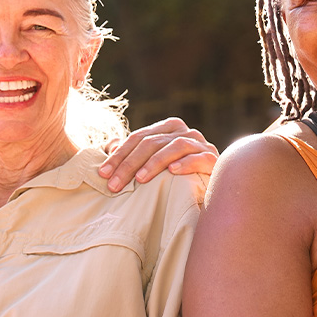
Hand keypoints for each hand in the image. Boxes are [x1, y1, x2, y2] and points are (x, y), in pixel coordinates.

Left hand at [98, 117, 218, 191]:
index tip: (103, 174)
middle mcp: (185, 132)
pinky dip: (185, 163)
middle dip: (130, 163)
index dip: (118, 155)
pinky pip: (199, 158)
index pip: (138, 138)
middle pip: (152, 143)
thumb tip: (109, 146)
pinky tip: (172, 172)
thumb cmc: (176, 177)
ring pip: (174, 146)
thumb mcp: (152, 164)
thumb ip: (132, 153)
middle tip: (114, 184)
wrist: (213, 188)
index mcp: (168, 128)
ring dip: (155, 163)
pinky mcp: (214, 159)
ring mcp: (201, 144)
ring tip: (140, 179)